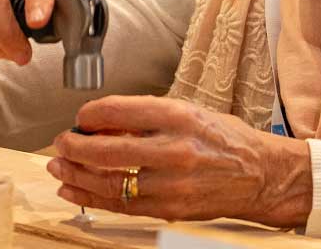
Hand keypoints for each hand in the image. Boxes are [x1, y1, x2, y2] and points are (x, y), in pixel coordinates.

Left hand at [47, 96, 312, 227]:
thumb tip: (101, 123)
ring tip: (58, 166)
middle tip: (60, 143)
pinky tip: (73, 189)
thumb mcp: (189, 112)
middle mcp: (176, 149)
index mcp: (179, 116)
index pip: (119, 110)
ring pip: (110, 183)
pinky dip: (92, 197)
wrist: (263, 175)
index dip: (90, 114)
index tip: (80, 117)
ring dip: (76, 175)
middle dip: (75, 147)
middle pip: (108, 151)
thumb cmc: (225, 140)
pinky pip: (122, 205)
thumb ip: (146, 116)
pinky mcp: (171, 209)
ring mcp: (173, 184)